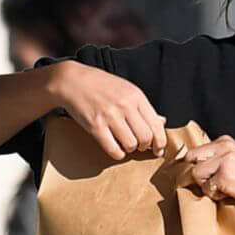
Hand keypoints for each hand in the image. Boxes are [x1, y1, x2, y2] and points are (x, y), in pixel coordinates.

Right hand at [47, 61, 166, 162]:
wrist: (73, 81)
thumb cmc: (102, 86)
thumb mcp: (127, 90)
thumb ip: (144, 107)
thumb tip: (162, 122)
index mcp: (136, 96)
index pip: (156, 125)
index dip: (160, 142)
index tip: (158, 149)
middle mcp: (125, 105)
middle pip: (146, 138)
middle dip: (145, 146)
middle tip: (139, 145)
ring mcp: (110, 116)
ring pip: (131, 145)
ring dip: (130, 149)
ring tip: (125, 144)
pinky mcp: (95, 126)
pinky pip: (114, 150)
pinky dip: (117, 153)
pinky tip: (115, 147)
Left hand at [183, 135, 234, 213]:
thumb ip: (217, 159)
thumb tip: (194, 167)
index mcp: (225, 141)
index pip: (195, 150)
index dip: (196, 165)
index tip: (204, 174)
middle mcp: (223, 147)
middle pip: (191, 159)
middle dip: (199, 174)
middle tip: (216, 182)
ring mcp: (223, 160)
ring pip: (196, 175)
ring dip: (208, 186)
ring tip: (227, 187)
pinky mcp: (224, 176)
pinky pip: (207, 189)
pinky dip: (217, 195)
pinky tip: (232, 193)